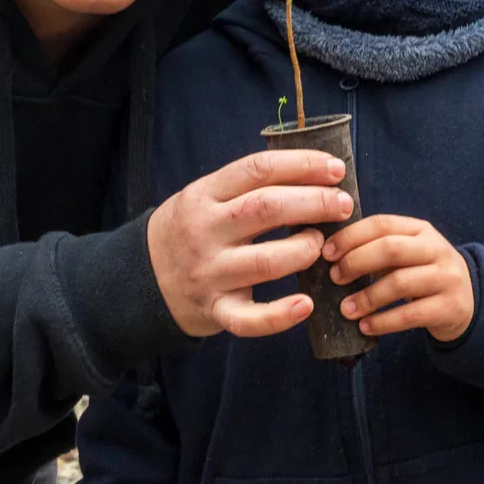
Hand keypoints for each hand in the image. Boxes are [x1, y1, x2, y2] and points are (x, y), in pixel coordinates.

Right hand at [146, 151, 352, 337]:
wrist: (140, 278)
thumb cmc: (189, 230)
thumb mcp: (204, 196)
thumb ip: (247, 187)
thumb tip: (315, 175)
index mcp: (204, 195)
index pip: (258, 169)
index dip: (302, 165)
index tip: (335, 169)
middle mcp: (205, 231)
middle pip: (266, 209)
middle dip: (314, 203)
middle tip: (343, 205)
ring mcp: (209, 273)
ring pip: (266, 262)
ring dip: (304, 251)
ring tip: (320, 245)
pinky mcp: (214, 310)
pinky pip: (249, 319)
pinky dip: (280, 316)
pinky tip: (306, 305)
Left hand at [325, 215, 473, 340]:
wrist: (468, 302)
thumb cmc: (424, 275)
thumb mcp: (408, 255)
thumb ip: (378, 250)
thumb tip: (332, 258)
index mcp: (421, 230)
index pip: (382, 224)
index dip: (351, 236)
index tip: (327, 253)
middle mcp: (436, 249)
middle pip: (391, 249)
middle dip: (356, 262)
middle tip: (335, 278)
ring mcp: (446, 278)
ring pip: (399, 283)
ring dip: (367, 297)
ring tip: (346, 309)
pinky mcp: (450, 307)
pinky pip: (410, 314)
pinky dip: (383, 322)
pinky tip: (366, 327)